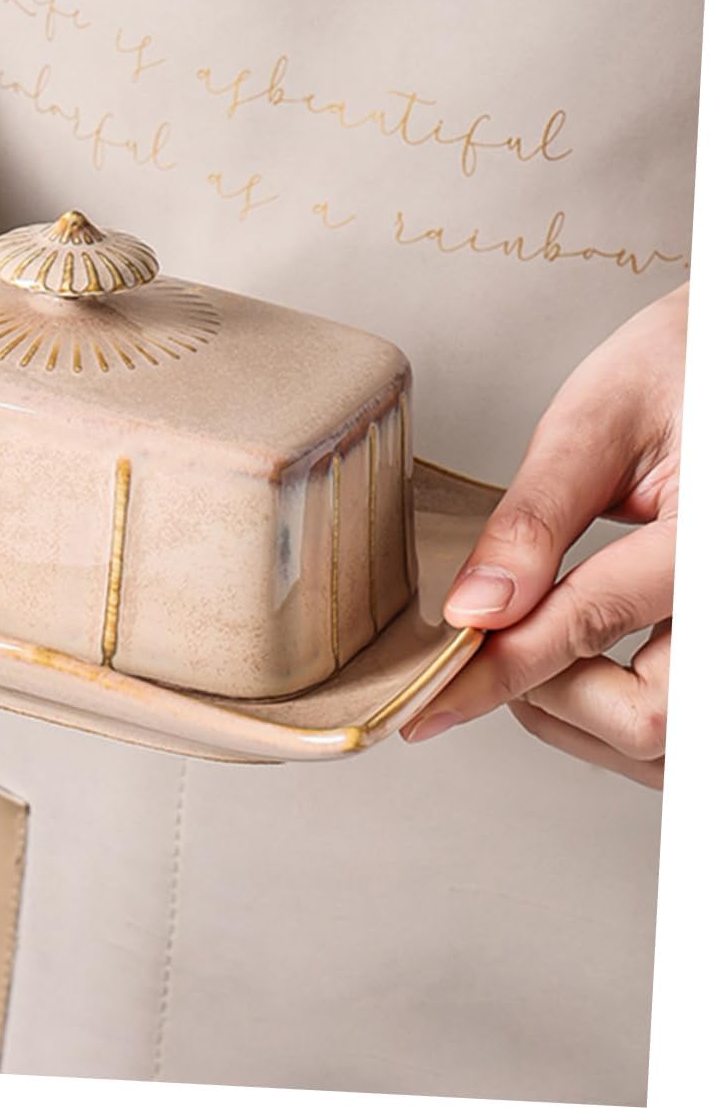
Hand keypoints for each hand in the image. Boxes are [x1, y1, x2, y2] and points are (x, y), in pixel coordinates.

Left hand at [401, 283, 685, 789]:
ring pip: (662, 746)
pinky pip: (676, 734)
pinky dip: (613, 720)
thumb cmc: (681, 369)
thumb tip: (474, 608)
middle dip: (547, 697)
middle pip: (644, 717)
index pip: (589, 623)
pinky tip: (576, 665)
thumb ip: (536, 518)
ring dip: (578, 720)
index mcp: (705, 532)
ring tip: (530, 653)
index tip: (433, 700)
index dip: (497, 670)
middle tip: (493, 649)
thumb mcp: (601, 419)